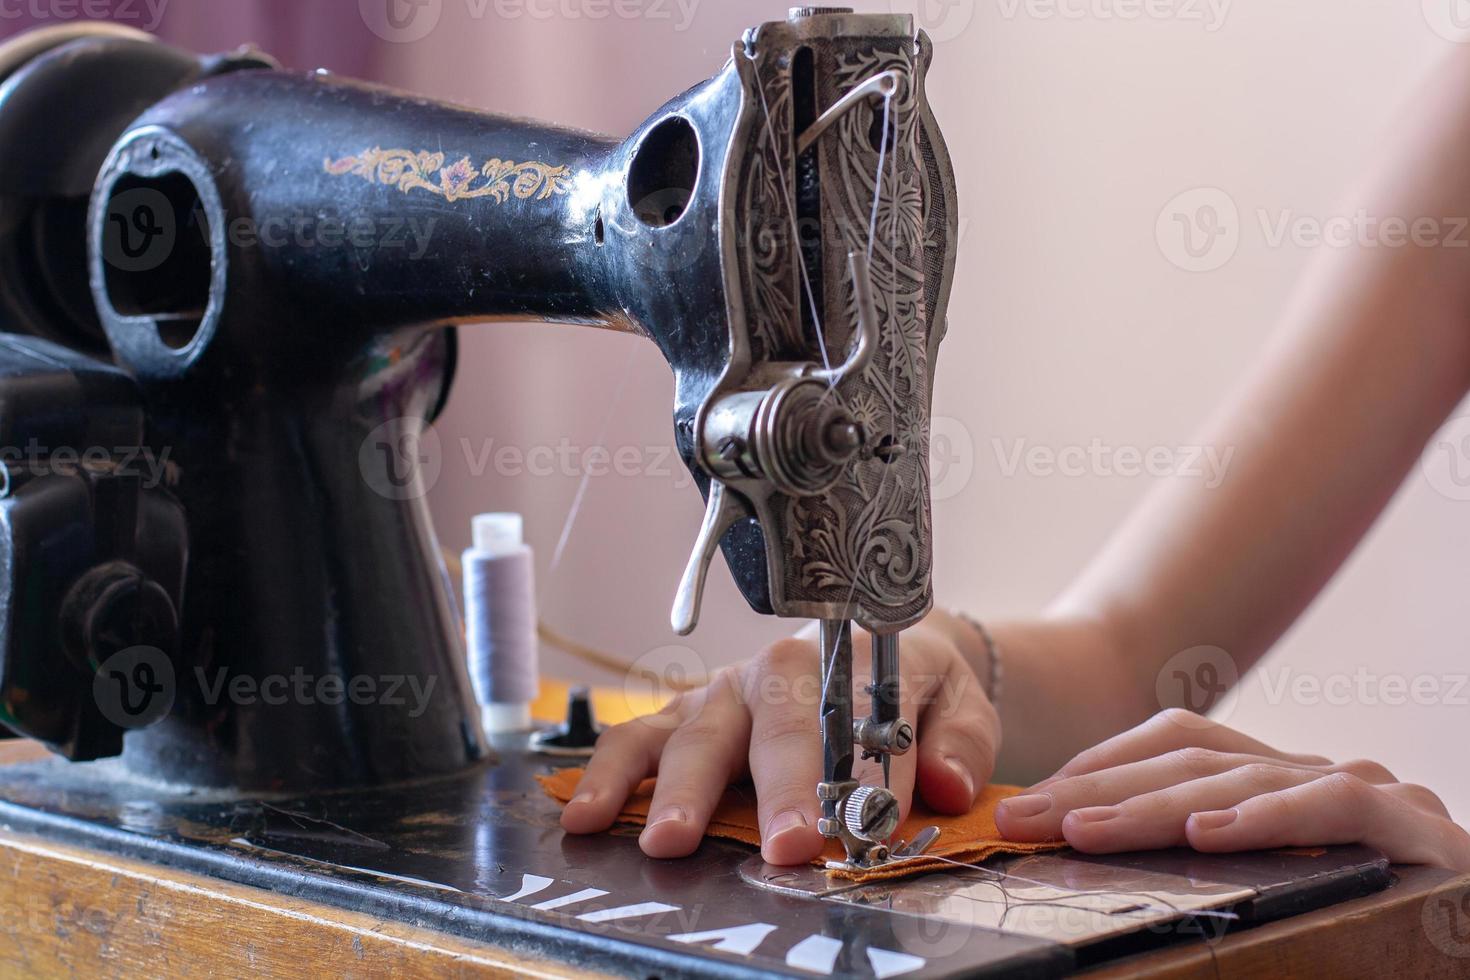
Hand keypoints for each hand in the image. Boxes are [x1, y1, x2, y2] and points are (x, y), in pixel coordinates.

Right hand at [559, 612, 999, 864]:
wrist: (876, 653)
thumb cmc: (913, 688)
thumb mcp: (958, 702)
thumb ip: (959, 741)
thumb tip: (949, 786)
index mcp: (845, 662)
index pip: (842, 720)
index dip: (835, 778)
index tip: (830, 833)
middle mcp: (775, 672)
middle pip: (764, 727)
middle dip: (766, 791)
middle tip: (772, 847)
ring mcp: (724, 693)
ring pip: (690, 731)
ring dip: (671, 787)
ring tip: (656, 839)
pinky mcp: (686, 713)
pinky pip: (640, 738)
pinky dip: (610, 774)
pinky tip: (586, 816)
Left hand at [995, 709, 1469, 869]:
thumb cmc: (1384, 930)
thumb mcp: (1277, 889)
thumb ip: (1207, 871)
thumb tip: (1098, 865)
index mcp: (1279, 787)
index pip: (1177, 749)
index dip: (1099, 768)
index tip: (1031, 803)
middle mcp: (1317, 777)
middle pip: (1189, 761)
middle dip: (1095, 787)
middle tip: (1021, 817)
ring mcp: (1371, 796)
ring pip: (1243, 778)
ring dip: (1150, 804)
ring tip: (1081, 830)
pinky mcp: (1418, 832)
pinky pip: (1336, 807)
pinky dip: (1267, 816)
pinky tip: (1208, 833)